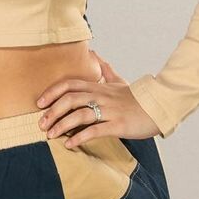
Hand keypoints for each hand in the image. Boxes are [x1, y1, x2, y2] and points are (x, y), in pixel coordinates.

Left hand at [35, 47, 162, 145]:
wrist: (159, 106)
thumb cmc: (137, 97)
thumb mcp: (120, 81)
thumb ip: (105, 70)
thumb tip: (94, 54)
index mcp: (99, 87)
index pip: (70, 84)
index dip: (52, 92)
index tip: (39, 103)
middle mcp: (101, 96)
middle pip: (71, 99)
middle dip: (52, 111)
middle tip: (41, 124)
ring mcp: (110, 110)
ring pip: (80, 114)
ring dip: (62, 125)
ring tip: (50, 135)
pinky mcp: (118, 124)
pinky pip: (96, 130)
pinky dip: (80, 136)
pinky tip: (70, 143)